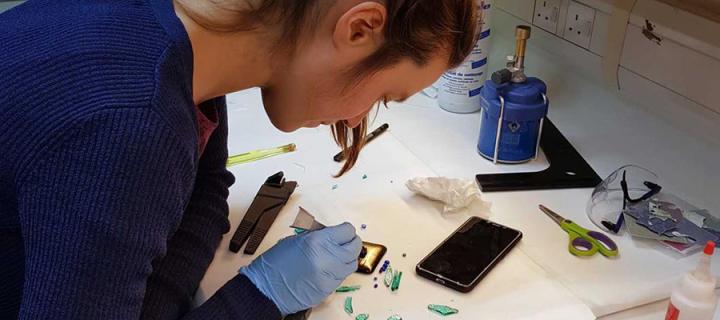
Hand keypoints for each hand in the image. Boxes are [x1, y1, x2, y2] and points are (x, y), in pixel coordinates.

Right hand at [240, 223, 361, 314]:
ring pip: (352, 263)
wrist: (267, 288)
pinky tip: (329, 268)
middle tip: (346, 242)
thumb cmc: (276, 263)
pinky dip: (340, 271)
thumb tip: (333, 235)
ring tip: (337, 256)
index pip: (347, 231)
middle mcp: (327, 257)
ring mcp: (330, 275)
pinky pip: (343, 277)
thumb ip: (318, 236)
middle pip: (355, 247)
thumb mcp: (296, 240)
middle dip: (351, 243)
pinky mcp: (329, 289)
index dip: (346, 231)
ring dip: (347, 258)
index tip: (343, 232)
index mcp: (318, 241)